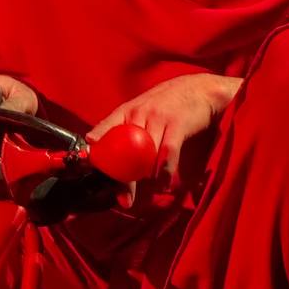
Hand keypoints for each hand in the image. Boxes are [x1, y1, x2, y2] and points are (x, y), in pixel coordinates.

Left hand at [86, 73, 241, 206]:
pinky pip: (166, 153)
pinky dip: (164, 172)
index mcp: (128, 111)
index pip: (106, 128)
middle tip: (124, 199)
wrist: (200, 89)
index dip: (96, 148)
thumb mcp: (143, 110)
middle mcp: (139, 113)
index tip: (87, 165)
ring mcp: (158, 117)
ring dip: (146, 177)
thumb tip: (107, 151)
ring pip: (144, 154)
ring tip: (151, 188)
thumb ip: (127, 130)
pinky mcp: (177, 123)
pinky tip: (165, 181)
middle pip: (124, 150)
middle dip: (123, 178)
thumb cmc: (169, 103)